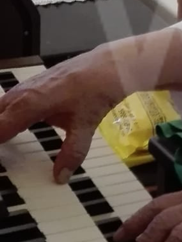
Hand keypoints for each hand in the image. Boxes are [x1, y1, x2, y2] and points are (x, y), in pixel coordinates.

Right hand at [0, 47, 125, 182]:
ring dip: (2, 121)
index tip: (2, 158)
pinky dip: (11, 112)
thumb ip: (72, 152)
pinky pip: (14, 99)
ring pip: (3, 106)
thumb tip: (60, 178)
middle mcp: (23, 93)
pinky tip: (21, 123)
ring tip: (7, 142)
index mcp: (28, 104)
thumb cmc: (97, 91)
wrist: (111, 63)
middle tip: (4, 152)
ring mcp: (28, 85)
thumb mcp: (85, 125)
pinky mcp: (36, 81)